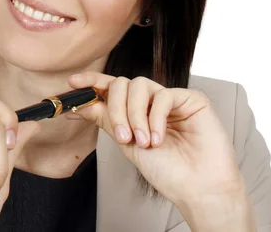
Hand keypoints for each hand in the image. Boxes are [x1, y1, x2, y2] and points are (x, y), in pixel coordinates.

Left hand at [67, 72, 245, 208]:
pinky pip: (163, 95)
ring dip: (135, 115)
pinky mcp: (191, 99)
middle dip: (116, 109)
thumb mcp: (126, 144)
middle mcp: (151, 101)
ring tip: (142, 141)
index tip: (73, 83)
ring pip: (139, 85)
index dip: (92, 81)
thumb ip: (106, 120)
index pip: (111, 88)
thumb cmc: (168, 171)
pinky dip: (155, 117)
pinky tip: (158, 138)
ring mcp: (171, 98)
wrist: (198, 188)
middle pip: (122, 84)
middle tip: (122, 136)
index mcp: (135, 110)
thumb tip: (79, 105)